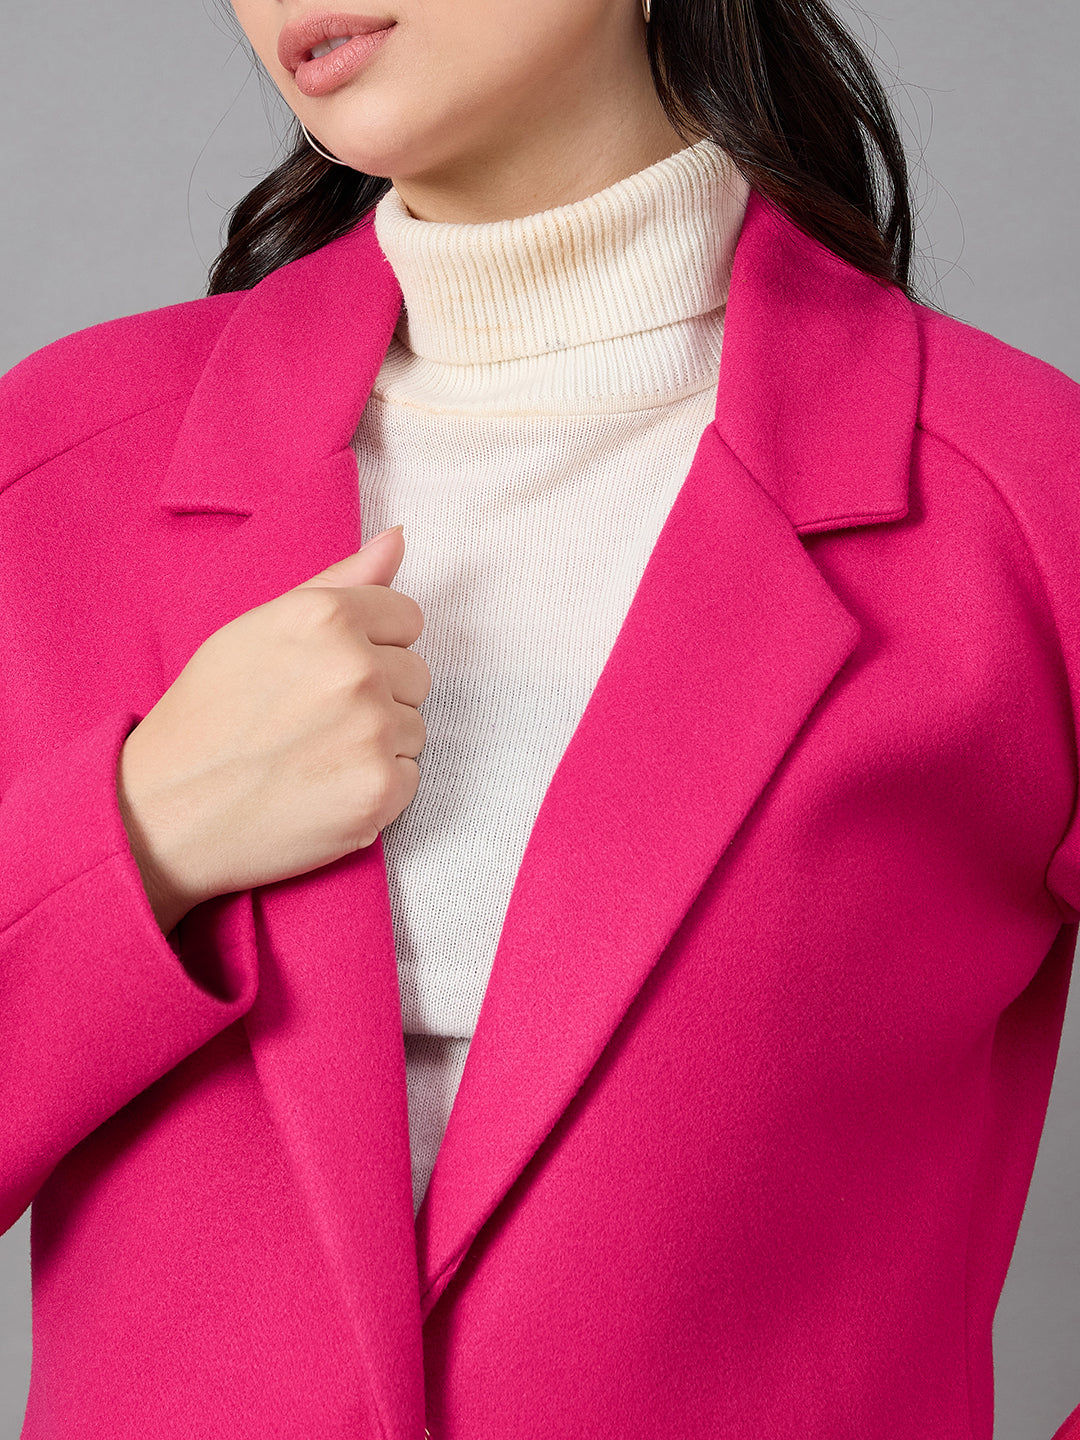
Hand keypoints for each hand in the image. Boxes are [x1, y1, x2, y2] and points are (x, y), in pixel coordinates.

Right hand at [116, 525, 428, 932]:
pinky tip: (325, 789)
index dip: (373, 646)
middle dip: (377, 694)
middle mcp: (355, 668)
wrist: (168, 810)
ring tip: (314, 755)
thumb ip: (339, 581)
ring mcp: (372, 731)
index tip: (328, 673)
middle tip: (313, 720)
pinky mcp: (380, 790)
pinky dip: (376, 789)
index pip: (407, 618)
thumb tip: (399, 538)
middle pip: (417, 673)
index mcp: (325, 616)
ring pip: (414, 727)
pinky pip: (410, 778)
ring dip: (377, 743)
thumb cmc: (207, 715)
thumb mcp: (260, 627)